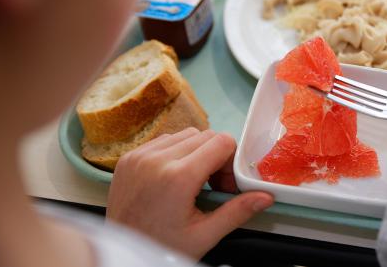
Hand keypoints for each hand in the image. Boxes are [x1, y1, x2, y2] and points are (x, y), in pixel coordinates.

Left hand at [107, 127, 273, 259]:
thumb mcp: (204, 235)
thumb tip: (265, 197)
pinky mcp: (129, 157)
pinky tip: (173, 177)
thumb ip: (237, 212)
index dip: (231, 161)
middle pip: (206, 136)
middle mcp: (157, 160)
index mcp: (179, 178)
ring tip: (192, 182)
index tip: (225, 184)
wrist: (121, 251)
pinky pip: (164, 140)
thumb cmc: (161, 246)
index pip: (222, 142)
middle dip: (216, 157)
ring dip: (196, 152)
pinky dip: (175, 152)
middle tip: (212, 186)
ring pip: (186, 134)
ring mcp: (140, 156)